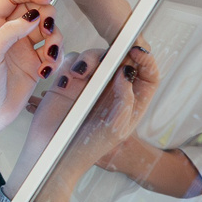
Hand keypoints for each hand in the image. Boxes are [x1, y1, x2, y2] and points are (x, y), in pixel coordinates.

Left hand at [0, 0, 60, 152]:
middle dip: (46, 16)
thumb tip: (31, 15)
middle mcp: (8, 33)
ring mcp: (22, 48)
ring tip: (48, 55)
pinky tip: (46, 70)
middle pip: (34, 9)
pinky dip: (55, 58)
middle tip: (47, 29)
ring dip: (54, 40)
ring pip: (47, 30)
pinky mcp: (34, 64)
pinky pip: (52, 52)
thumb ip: (10, 31)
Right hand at [63, 46, 159, 173]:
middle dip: (117, 50)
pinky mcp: (69, 80)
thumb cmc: (88, 146)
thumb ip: (126, 99)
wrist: (53, 151)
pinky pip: (73, 61)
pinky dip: (71, 64)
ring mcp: (91, 83)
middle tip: (110, 50)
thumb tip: (127, 71)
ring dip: (90, 58)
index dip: (146, 60)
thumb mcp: (116, 127)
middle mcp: (113, 88)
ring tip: (80, 72)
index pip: (148, 75)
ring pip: (97, 56)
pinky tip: (68, 79)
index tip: (138, 51)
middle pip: (122, 59)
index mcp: (131, 101)